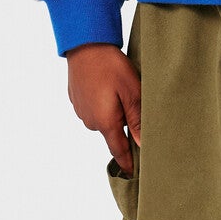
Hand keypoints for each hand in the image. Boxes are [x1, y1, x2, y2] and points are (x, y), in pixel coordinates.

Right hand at [66, 43, 141, 173]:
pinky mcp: (77, 100)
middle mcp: (91, 121)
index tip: (135, 174)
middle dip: (125, 128)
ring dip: (114, 113)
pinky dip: (103, 103)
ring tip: (122, 94)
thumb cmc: (111, 66)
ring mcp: (82, 111)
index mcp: (105, 123)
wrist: (85, 44)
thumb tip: (143, 146)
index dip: (128, 164)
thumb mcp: (132, 93)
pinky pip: (95, 109)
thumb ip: (138, 121)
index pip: (119, 151)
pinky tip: (108, 88)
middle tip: (137, 111)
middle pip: (114, 134)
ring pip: (104, 120)